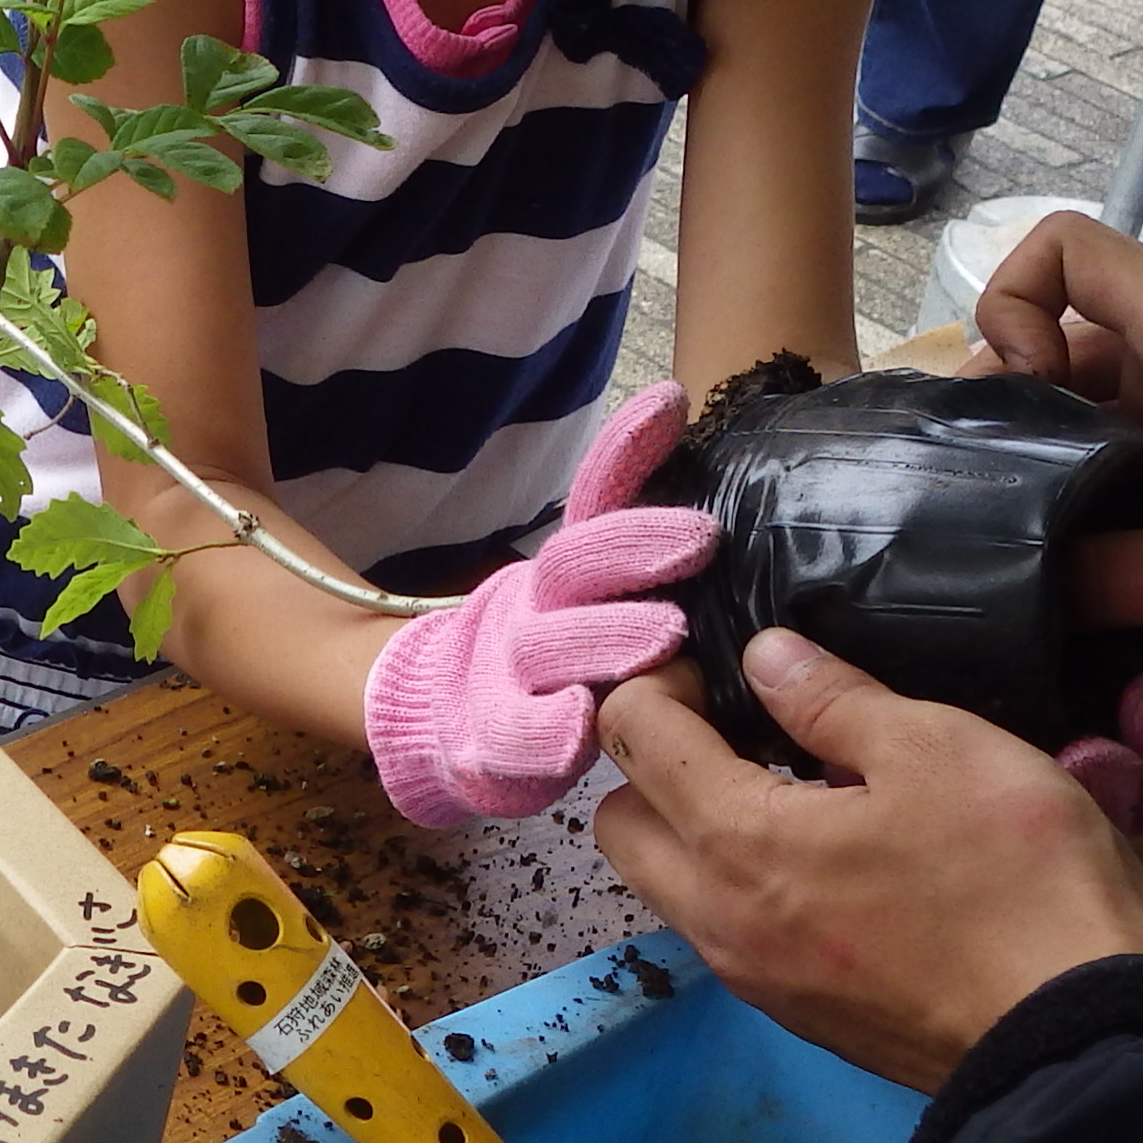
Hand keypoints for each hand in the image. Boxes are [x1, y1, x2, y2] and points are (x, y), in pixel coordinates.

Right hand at [363, 383, 717, 824]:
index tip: (671, 402)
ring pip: (550, 649)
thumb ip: (633, 531)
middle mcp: (534, 611)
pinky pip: (518, 735)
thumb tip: (684, 420)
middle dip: (633, 549)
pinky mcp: (496, 740)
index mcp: (562, 573)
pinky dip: (544, 730)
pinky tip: (573, 726)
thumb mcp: (588, 590)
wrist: (443, 717)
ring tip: (665, 631)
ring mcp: (511, 675)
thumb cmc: (547, 651)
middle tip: (699, 537)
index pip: (594, 498)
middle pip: (574, 568)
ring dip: (604, 637)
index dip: (627, 449)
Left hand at [596, 633, 1142, 1091]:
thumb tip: (765, 659)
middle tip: (744, 728)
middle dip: (656, 762)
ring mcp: (753, 976)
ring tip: (795, 786)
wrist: (1081, 1038)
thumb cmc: (1016, 877)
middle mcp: (717, 918)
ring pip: (670, 884)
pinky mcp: (798, 1014)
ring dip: (698, 827)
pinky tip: (830, 856)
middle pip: (621, 821)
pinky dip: (744, 883)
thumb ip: (833, 698)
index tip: (725, 665)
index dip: (664, 680)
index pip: (633, 734)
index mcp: (735, 840)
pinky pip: (729, 931)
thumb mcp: (937, 748)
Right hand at [973, 214, 1142, 706]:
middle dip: (1016, 438)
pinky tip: (1113, 619)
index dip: (1011, 311)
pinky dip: (1108, 560)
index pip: (1064, 252)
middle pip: (1053, 358)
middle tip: (1002, 522)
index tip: (1017, 407)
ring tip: (1060, 587)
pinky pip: (1124, 509)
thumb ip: (1103, 574)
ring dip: (1066, 517)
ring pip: (1082, 446)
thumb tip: (999, 587)